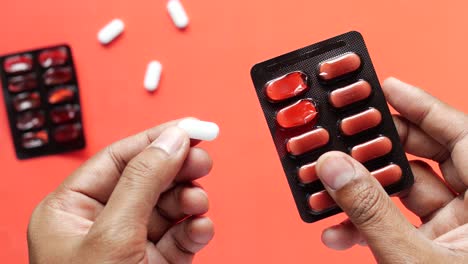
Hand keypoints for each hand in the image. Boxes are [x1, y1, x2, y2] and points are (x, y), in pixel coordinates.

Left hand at [27, 119, 214, 263]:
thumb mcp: (113, 235)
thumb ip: (144, 181)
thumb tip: (172, 139)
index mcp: (71, 209)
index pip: (119, 158)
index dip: (157, 138)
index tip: (193, 127)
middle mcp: (99, 223)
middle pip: (148, 179)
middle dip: (177, 170)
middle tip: (203, 161)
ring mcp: (129, 245)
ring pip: (167, 206)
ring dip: (188, 202)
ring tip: (198, 205)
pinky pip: (179, 236)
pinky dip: (193, 230)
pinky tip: (199, 230)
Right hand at [316, 78, 467, 262]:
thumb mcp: (410, 257)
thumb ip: (370, 212)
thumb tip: (334, 167)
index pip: (460, 135)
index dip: (423, 106)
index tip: (388, 87)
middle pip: (427, 158)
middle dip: (380, 147)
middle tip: (348, 134)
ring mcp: (455, 230)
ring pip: (405, 194)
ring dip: (363, 192)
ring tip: (330, 185)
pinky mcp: (433, 248)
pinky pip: (398, 225)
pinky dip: (367, 226)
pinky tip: (338, 233)